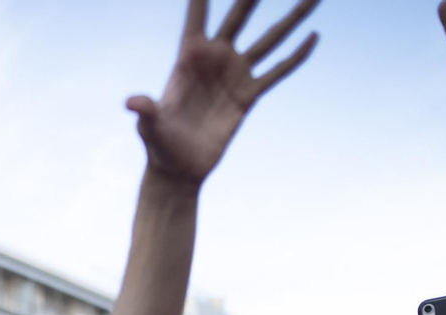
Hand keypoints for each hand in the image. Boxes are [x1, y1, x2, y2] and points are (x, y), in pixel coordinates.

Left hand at [126, 0, 319, 185]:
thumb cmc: (159, 144)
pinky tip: (314, 36)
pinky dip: (296, 56)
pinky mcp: (249, 95)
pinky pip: (277, 71)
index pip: (197, 12)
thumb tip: (132, 103)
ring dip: (291, 17)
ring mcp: (234, 74)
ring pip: (269, 39)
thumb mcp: (150, 127)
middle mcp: (215, 58)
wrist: (179, 168)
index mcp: (188, 55)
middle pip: (239, 15)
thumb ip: (146, 111)